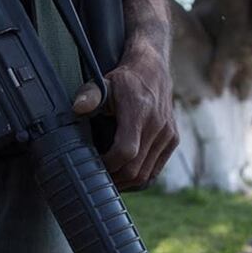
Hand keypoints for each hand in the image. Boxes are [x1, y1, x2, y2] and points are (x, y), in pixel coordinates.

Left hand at [71, 41, 178, 190]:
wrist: (154, 70)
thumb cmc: (125, 79)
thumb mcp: (104, 82)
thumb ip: (91, 94)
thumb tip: (78, 107)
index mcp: (140, 112)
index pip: (125, 151)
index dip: (108, 164)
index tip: (93, 165)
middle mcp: (158, 126)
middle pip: (135, 169)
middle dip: (114, 179)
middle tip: (96, 180)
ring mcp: (168, 135)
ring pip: (146, 175)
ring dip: (125, 183)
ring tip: (108, 180)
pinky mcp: (172, 140)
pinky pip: (155, 171)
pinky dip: (139, 178)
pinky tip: (124, 176)